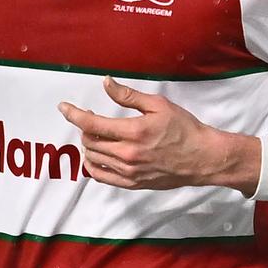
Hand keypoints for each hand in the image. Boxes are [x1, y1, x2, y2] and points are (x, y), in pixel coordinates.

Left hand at [57, 76, 260, 193]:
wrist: (202, 158)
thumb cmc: (184, 129)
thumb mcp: (159, 105)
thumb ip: (129, 96)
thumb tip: (106, 83)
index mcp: (133, 132)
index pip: (92, 125)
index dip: (74, 114)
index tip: (64, 107)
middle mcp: (128, 154)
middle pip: (89, 142)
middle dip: (84, 128)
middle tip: (92, 119)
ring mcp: (129, 172)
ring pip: (93, 159)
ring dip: (89, 145)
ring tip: (97, 135)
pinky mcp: (132, 183)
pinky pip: (101, 177)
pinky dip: (92, 166)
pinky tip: (96, 156)